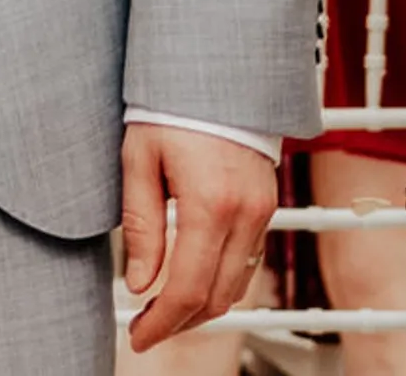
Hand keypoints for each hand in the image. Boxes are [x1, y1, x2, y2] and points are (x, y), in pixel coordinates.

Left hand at [118, 125, 273, 348]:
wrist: (217, 69)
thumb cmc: (170, 103)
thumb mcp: (139, 158)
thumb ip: (142, 225)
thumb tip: (140, 283)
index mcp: (209, 203)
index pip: (188, 288)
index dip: (161, 323)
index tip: (138, 336)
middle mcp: (245, 213)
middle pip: (217, 297)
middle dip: (180, 323)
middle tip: (146, 328)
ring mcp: (262, 210)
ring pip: (237, 285)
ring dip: (202, 307)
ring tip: (164, 309)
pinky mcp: (267, 204)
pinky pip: (248, 260)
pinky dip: (221, 281)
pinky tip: (193, 280)